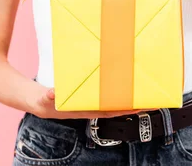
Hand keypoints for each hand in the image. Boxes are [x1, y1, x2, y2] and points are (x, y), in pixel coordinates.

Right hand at [32, 86, 151, 119]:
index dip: (126, 110)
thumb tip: (53, 93)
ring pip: (114, 97)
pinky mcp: (89, 91)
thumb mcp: (46, 99)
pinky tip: (125, 80)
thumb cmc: (46, 101)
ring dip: (128, 93)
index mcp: (86, 109)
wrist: (40, 100)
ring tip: (144, 86)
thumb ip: (49, 97)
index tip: (141, 107)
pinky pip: (107, 90)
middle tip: (152, 95)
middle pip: (118, 105)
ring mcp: (91, 99)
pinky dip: (117, 86)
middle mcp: (92, 105)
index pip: (111, 111)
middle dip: (134, 102)